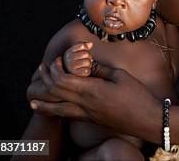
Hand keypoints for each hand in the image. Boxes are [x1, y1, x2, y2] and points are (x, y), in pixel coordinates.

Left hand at [29, 57, 161, 140]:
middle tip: (40, 69)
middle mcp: (84, 104)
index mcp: (91, 90)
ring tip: (33, 98)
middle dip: (45, 80)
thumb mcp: (119, 75)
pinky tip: (52, 108)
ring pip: (57, 111)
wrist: (146, 120)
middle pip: (55, 93)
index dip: (55, 69)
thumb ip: (99, 69)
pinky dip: (55, 111)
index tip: (57, 58)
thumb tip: (86, 61)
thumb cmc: (136, 95)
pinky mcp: (90, 120)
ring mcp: (86, 115)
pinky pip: (67, 115)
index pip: (62, 80)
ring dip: (43, 103)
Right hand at [63, 42, 92, 75]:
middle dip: (88, 57)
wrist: (69, 77)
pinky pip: (87, 71)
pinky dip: (87, 71)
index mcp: (68, 53)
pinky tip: (83, 71)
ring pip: (88, 62)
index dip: (85, 48)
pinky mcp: (75, 76)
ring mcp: (71, 68)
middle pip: (86, 54)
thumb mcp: (77, 51)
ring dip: (88, 64)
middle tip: (84, 60)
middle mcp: (68, 60)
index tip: (83, 51)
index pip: (82, 45)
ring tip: (84, 66)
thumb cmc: (76, 61)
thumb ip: (84, 45)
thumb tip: (91, 43)